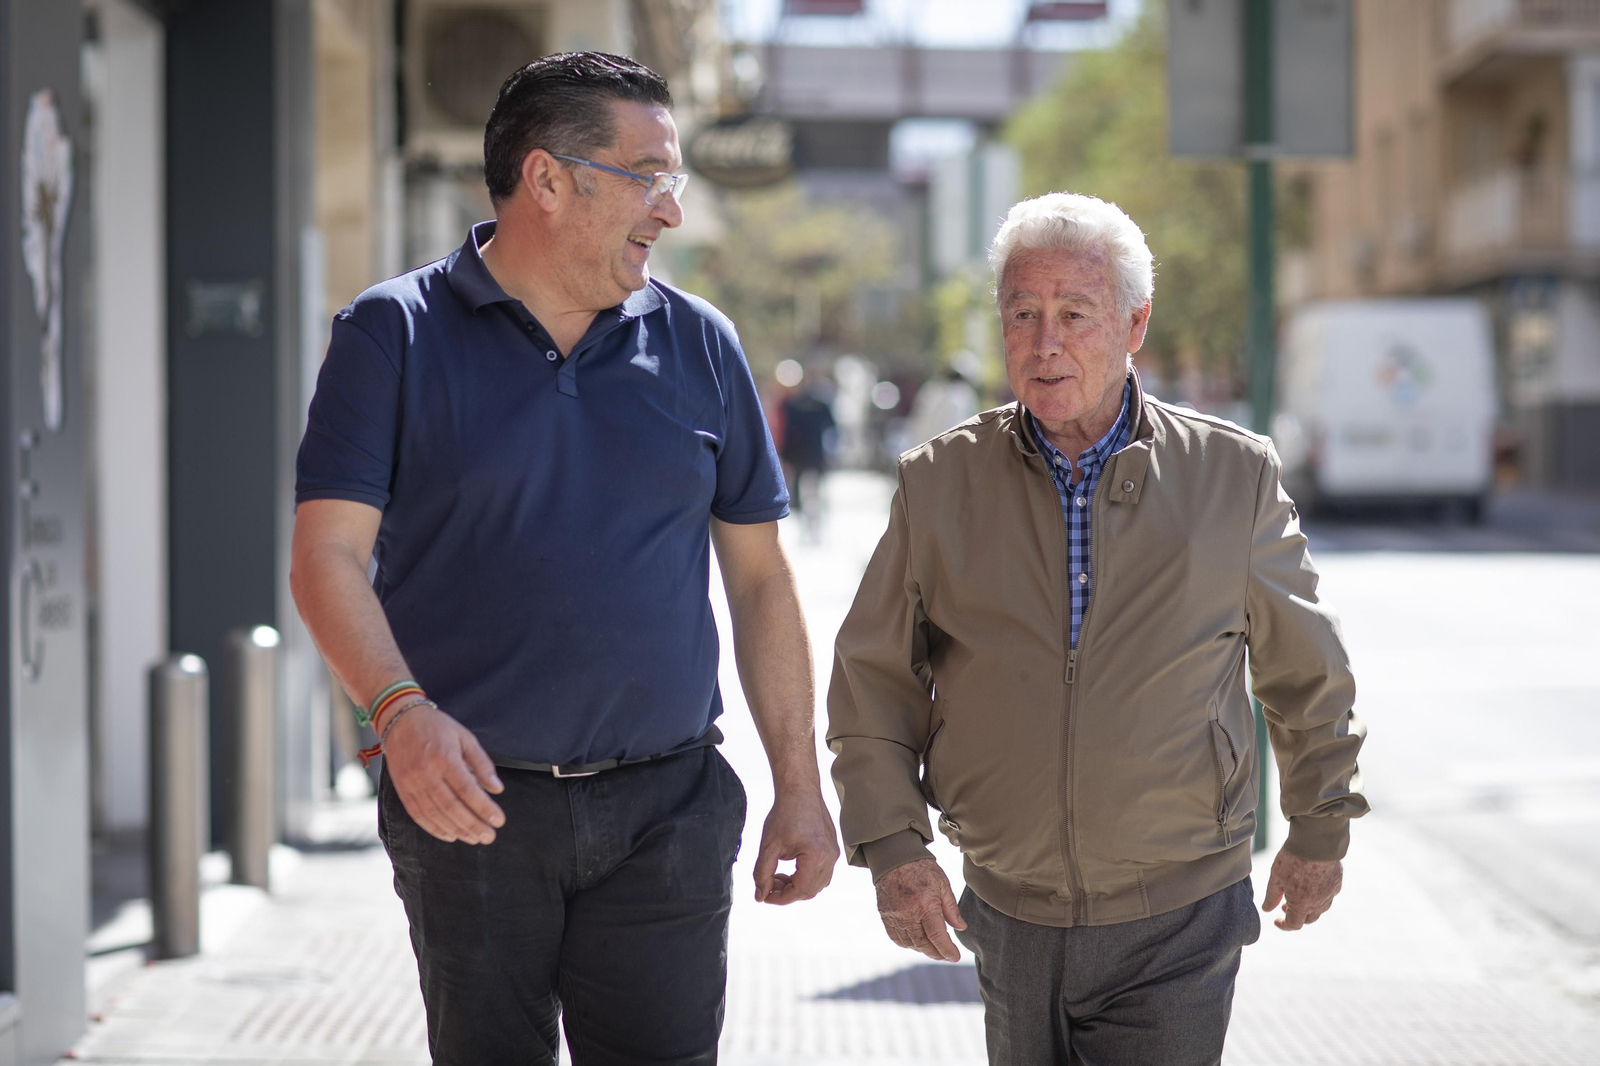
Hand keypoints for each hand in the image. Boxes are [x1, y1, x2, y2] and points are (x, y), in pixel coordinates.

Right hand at [383, 704, 505, 844]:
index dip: (483, 808)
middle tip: (489, 837)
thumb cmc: (437, 727)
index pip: (467, 790)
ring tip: (474, 838)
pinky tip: (450, 835)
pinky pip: (418, 815)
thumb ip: (481, 764)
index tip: (499, 821)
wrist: (399, 720)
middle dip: (472, 824)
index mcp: (444, 758)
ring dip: (456, 830)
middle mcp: (426, 773)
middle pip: (451, 807)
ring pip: (435, 814)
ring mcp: (412, 784)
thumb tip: (497, 789)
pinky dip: (435, 829)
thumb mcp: (465, 737)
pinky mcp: (402, 791)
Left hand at [753, 788, 839, 903]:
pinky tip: (790, 869)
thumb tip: (760, 896)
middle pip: (809, 891)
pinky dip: (806, 877)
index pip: (799, 890)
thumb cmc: (784, 814)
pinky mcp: (833, 848)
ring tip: (777, 876)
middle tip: (769, 885)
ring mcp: (834, 853)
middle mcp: (830, 857)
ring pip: (817, 884)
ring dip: (796, 886)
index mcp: (816, 856)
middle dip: (787, 893)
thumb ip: (762, 873)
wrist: (800, 790)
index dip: (780, 898)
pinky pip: (822, 873)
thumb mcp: (768, 846)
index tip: (765, 896)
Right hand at [875, 857, 965, 960]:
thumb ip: (951, 908)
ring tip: (933, 949)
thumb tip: (961, 928)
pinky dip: (908, 943)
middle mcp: (908, 914)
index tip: (955, 956)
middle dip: (937, 953)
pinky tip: (917, 941)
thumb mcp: (942, 884)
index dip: (947, 950)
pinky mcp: (885, 916)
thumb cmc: (922, 869)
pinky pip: (896, 938)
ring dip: (923, 949)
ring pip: (910, 943)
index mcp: (925, 905)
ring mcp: (894, 917)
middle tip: (946, 955)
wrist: (894, 858)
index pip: (937, 936)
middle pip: (923, 944)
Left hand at [1262, 848, 1341, 929]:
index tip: (1276, 920)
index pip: (1294, 924)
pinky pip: (1329, 896)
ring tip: (1298, 895)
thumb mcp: (1276, 877)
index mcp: (1302, 905)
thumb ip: (1272, 896)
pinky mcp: (1337, 883)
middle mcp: (1319, 903)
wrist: (1316, 842)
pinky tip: (1312, 885)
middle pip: (1309, 919)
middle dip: (1297, 916)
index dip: (1284, 925)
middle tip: (1285, 906)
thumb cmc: (1292, 859)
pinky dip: (1320, 896)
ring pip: (1321, 909)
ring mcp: (1331, 894)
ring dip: (1309, 907)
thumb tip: (1267, 909)